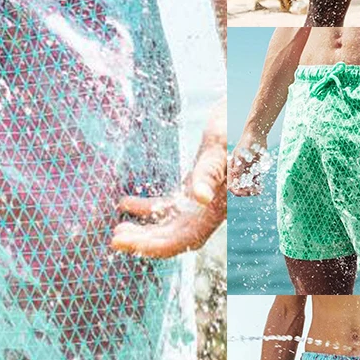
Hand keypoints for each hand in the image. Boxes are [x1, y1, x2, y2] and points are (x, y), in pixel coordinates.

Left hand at [111, 99, 226, 258]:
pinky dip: (147, 207)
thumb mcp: (227, 143)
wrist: (245, 113)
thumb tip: (199, 197)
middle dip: (144, 241)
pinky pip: (169, 204)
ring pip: (170, 224)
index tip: (129, 244)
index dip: (158, 246)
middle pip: (175, 237)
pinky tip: (124, 203)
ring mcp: (201, 200)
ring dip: (144, 230)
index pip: (187, 239)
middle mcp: (210, 209)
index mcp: (219, 206)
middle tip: (114, 240)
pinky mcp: (193, 187)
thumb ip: (217, 170)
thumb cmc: (237, 127)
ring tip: (117, 230)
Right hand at [228, 133, 267, 196]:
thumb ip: (238, 169)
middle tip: (257, 190)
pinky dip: (258, 184)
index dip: (239, 191)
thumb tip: (235, 182)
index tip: (249, 192)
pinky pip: (254, 181)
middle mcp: (237, 172)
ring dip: (253, 189)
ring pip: (248, 186)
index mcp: (232, 170)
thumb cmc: (247, 144)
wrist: (256, 134)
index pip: (232, 186)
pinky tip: (261, 184)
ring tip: (260, 188)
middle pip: (240, 188)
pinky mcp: (253, 169)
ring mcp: (245, 171)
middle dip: (248, 191)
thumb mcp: (242, 156)